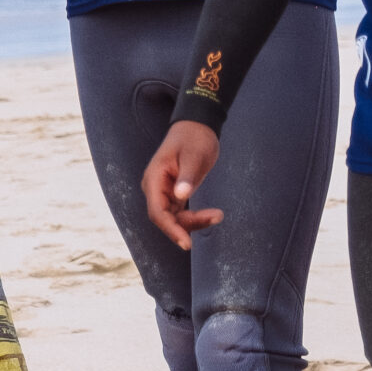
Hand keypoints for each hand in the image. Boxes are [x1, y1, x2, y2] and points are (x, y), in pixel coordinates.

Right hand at [142, 120, 222, 251]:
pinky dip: (195, 218)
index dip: (170, 229)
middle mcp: (155, 188)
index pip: (157, 211)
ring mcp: (164, 192)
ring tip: (217, 215)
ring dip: (194, 222)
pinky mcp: (175, 195)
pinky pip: (181, 214)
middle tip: (214, 218)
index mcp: (154, 178)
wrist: (197, 127)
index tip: (186, 243)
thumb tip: (181, 196)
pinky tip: (212, 215)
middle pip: (165, 218)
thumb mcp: (194, 155)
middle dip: (187, 225)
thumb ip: (187, 176)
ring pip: (174, 218)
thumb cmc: (194, 138)